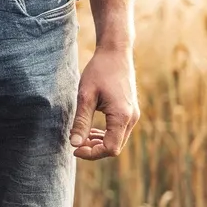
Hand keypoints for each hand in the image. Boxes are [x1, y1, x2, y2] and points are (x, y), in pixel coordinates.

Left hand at [70, 43, 139, 159]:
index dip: (92, 153)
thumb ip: (81, 121)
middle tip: (75, 143)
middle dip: (94, 149)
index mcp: (122, 116)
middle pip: (115, 147)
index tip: (74, 148)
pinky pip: (118, 131)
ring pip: (117, 140)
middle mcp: (132, 118)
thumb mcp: (85, 96)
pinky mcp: (130, 111)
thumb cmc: (99, 71)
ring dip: (98, 143)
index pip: (110, 148)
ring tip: (80, 136)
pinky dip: (104, 134)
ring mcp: (133, 115)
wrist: (115, 53)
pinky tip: (90, 131)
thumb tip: (74, 144)